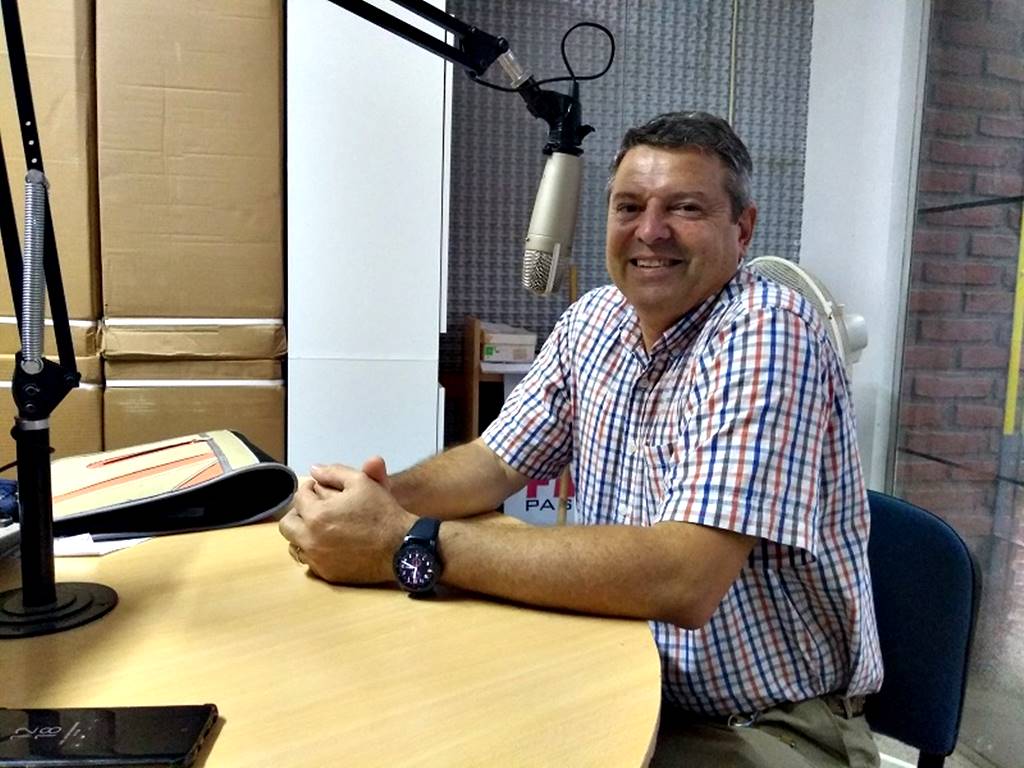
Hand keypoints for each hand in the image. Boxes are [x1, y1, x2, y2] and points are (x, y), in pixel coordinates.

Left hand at [278, 463, 415, 583]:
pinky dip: (314, 550)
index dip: (309, 489)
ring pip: (294, 545)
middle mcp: (311, 539)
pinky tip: (330, 543)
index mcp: (316, 515)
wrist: (401, 546)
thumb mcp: (361, 482)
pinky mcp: (327, 574)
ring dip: (303, 532)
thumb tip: (314, 470)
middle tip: (315, 509)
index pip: (299, 497)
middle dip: (299, 512)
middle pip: (288, 524)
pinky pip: (309, 561)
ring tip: (321, 526)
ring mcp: (318, 559)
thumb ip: (334, 472)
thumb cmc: (382, 512)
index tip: (318, 489)